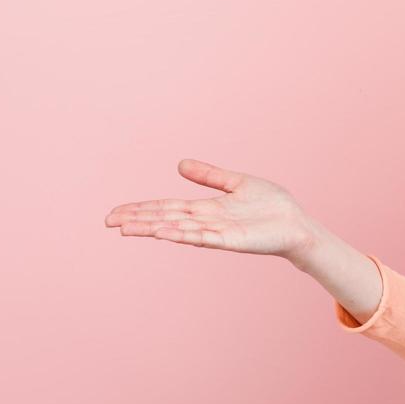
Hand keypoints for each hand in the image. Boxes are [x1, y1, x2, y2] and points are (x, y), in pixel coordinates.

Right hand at [104, 158, 319, 259]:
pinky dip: (182, 235)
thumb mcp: (237, 183)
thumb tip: (179, 164)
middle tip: (107, 221)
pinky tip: (163, 233)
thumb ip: (209, 176)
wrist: (297, 224)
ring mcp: (217, 232)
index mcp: (205, 208)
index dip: (141, 209)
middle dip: (137, 220)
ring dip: (152, 228)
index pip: (166, 207)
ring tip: (126, 229)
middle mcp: (206, 221)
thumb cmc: (272, 206)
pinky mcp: (232, 240)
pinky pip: (203, 237)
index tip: (115, 212)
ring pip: (177, 229)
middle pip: (164, 218)